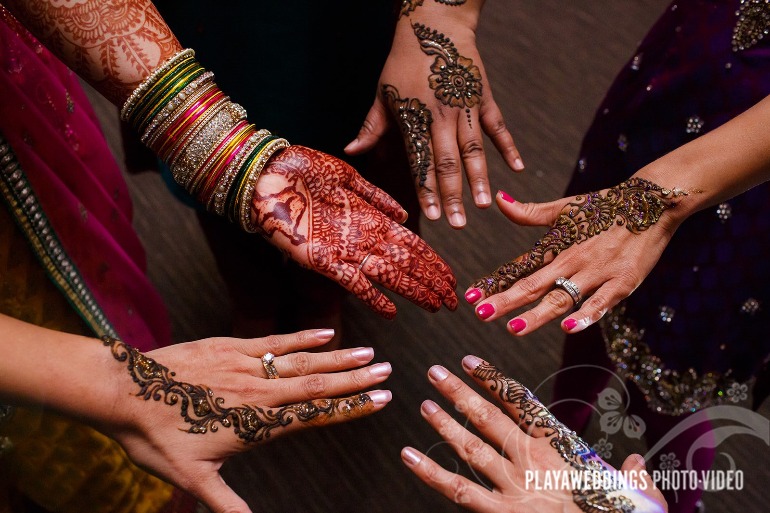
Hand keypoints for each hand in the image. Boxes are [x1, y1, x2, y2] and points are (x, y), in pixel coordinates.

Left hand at [104, 329, 392, 512]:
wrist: (124, 394)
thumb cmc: (157, 438)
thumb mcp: (193, 480)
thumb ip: (227, 505)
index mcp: (258, 423)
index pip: (316, 414)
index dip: (352, 407)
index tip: (381, 399)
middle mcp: (261, 392)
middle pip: (318, 384)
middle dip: (356, 380)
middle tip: (388, 371)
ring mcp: (247, 366)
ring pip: (302, 361)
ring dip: (338, 357)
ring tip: (368, 353)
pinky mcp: (231, 346)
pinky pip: (274, 341)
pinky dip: (302, 337)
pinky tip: (325, 332)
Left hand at [253, 145, 457, 318]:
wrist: (264, 173)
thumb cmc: (301, 169)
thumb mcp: (346, 176)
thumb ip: (376, 196)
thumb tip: (405, 214)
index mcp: (370, 217)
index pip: (411, 244)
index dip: (432, 262)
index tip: (451, 278)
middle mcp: (362, 237)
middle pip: (405, 264)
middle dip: (431, 282)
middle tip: (453, 301)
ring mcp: (343, 250)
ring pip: (387, 275)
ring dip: (412, 291)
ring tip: (434, 305)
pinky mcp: (321, 259)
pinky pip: (353, 283)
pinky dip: (373, 297)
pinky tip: (390, 312)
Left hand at [345, 4, 522, 228]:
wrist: (435, 24)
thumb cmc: (403, 61)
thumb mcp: (382, 93)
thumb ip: (371, 127)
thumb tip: (350, 152)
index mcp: (414, 119)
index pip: (420, 163)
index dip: (427, 191)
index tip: (433, 216)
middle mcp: (440, 118)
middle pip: (447, 163)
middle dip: (453, 195)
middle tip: (459, 224)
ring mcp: (465, 108)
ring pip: (474, 149)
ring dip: (479, 178)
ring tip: (484, 205)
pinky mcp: (484, 97)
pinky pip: (498, 126)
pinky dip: (508, 147)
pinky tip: (517, 168)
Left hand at [401, 356, 666, 511]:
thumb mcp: (640, 499)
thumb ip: (633, 476)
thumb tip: (633, 461)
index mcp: (563, 451)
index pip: (523, 405)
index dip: (495, 381)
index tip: (471, 362)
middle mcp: (533, 463)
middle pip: (489, 419)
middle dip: (460, 393)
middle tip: (435, 372)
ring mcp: (515, 489)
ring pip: (471, 448)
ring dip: (445, 424)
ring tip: (424, 404)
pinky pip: (459, 491)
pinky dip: (431, 473)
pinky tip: (407, 456)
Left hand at [464, 178, 689, 334]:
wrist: (652, 203)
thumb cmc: (605, 208)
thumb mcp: (564, 208)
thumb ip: (530, 212)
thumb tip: (499, 199)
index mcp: (557, 245)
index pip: (520, 268)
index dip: (495, 283)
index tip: (471, 296)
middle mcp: (572, 260)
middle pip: (534, 284)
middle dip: (507, 301)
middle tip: (482, 314)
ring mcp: (597, 273)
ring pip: (562, 297)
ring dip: (537, 314)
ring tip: (514, 328)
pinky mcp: (622, 282)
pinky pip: (602, 302)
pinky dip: (586, 315)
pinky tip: (568, 327)